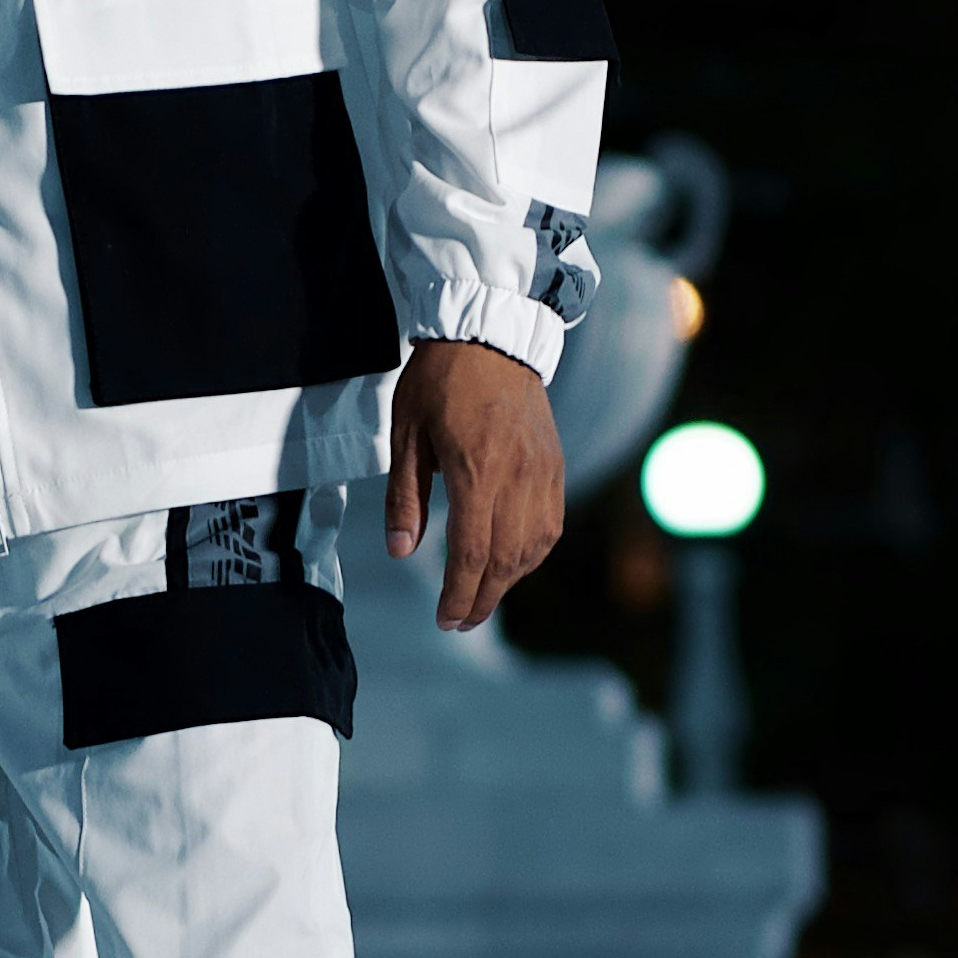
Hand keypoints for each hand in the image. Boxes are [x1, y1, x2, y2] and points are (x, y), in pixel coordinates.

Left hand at [384, 338, 564, 631]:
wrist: (491, 334)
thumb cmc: (439, 379)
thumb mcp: (406, 434)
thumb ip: (405, 497)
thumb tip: (402, 550)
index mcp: (476, 469)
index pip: (471, 552)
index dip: (459, 594)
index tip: (445, 620)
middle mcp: (517, 476)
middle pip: (505, 559)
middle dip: (482, 599)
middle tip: (459, 622)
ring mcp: (543, 472)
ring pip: (533, 548)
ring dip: (507, 581)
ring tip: (480, 598)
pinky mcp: (555, 466)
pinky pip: (550, 526)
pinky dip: (531, 554)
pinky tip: (510, 564)